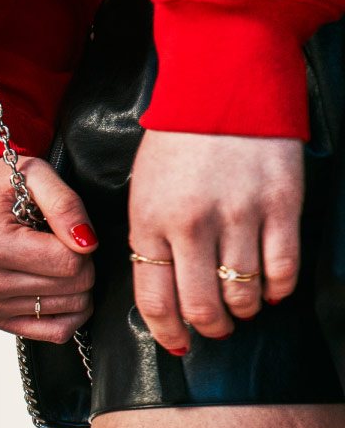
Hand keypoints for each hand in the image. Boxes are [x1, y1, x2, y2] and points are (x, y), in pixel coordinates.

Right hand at [0, 157, 97, 343]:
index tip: (67, 230)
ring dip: (75, 284)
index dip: (83, 244)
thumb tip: (87, 243)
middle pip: (75, 288)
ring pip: (73, 309)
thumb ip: (65, 204)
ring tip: (52, 261)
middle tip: (60, 245)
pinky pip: (58, 332)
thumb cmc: (5, 192)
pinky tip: (58, 288)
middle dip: (81, 264)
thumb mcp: (36, 176)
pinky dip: (69, 312)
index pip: (70, 263)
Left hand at [128, 130, 302, 353]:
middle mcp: (191, 225)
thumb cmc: (177, 141)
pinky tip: (273, 291)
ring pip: (243, 293)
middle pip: (200, 305)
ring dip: (244, 311)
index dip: (168, 331)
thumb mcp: (143, 191)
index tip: (179, 343)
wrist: (224, 84)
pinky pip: (282, 267)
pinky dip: (278, 289)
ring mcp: (239, 215)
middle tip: (216, 329)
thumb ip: (150, 240)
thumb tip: (164, 292)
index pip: (155, 299)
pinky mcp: (281, 204)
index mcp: (149, 223)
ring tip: (243, 308)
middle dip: (209, 328)